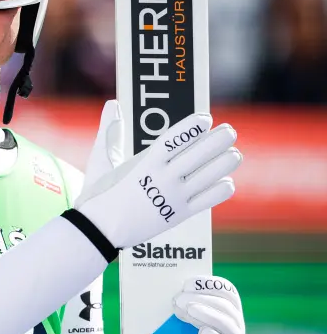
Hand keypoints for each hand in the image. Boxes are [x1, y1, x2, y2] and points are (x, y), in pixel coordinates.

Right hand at [74, 105, 241, 249]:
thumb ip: (110, 130)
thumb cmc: (98, 194)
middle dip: (218, 140)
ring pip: (210, 175)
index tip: (205, 118)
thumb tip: (112, 103)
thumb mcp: (100, 160)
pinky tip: (225, 181)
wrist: (100, 230)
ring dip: (225, 162)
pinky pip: (208, 199)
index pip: (175, 138)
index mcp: (145, 163)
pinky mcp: (179, 215)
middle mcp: (163, 178)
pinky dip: (221, 189)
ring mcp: (173, 197)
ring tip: (234, 154)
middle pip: (199, 153)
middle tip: (230, 131)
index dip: (193, 126)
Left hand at [173, 276, 244, 333]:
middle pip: (227, 308)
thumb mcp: (184, 316)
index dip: (209, 285)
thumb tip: (170, 288)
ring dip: (208, 317)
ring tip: (189, 312)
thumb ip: (184, 302)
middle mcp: (235, 326)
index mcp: (228, 310)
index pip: (227, 291)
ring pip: (229, 328)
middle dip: (202, 300)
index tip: (186, 284)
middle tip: (178, 301)